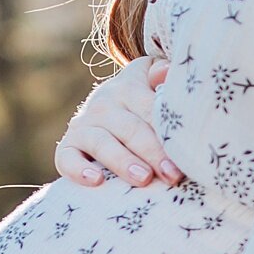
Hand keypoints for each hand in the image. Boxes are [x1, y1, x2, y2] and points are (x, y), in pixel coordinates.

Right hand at [54, 55, 183, 188]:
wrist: (105, 109)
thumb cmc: (141, 102)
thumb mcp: (152, 82)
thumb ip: (162, 76)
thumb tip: (166, 72)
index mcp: (128, 87)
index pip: (150, 108)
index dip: (168, 131)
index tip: (186, 153)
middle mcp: (103, 105)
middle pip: (130, 129)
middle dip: (153, 152)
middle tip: (172, 174)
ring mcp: (83, 126)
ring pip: (102, 143)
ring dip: (123, 161)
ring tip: (143, 178)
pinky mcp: (67, 147)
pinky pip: (67, 159)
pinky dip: (79, 170)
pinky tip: (97, 181)